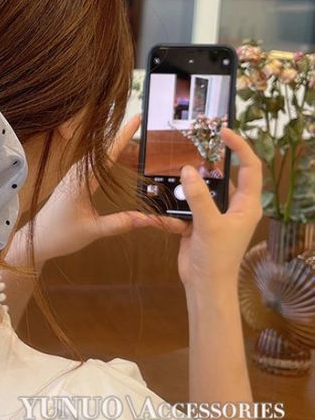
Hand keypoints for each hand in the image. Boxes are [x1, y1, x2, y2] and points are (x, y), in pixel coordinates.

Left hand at [9, 116, 179, 269]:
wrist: (37, 240)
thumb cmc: (60, 236)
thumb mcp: (93, 231)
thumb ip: (120, 223)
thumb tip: (147, 219)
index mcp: (80, 183)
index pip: (108, 155)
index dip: (123, 136)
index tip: (136, 119)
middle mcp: (76, 174)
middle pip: (103, 149)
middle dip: (121, 134)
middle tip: (138, 119)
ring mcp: (73, 177)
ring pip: (97, 155)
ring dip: (113, 143)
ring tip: (130, 129)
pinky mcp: (73, 182)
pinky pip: (92, 164)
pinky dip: (105, 155)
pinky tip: (113, 151)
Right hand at [176, 127, 262, 300]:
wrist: (204, 286)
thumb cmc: (217, 259)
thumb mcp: (209, 225)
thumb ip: (199, 196)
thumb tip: (189, 170)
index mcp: (247, 205)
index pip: (250, 167)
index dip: (240, 147)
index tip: (224, 132)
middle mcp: (234, 207)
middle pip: (227, 174)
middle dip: (213, 160)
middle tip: (197, 144)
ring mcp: (217, 215)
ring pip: (206, 188)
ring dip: (194, 180)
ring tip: (180, 165)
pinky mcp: (200, 223)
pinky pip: (190, 203)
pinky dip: (181, 198)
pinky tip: (169, 192)